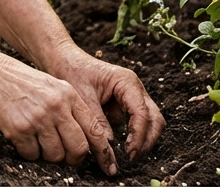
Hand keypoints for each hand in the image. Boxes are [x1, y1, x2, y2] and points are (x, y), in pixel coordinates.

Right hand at [0, 49, 120, 173]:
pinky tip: (22, 139)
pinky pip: (32, 155)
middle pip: (79, 147)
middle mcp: (56, 106)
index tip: (107, 164)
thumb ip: (68, 107)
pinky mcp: (19, 129)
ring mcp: (37, 118)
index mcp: (68, 94)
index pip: (95, 129)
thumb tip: (82, 137)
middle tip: (66, 159)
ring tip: (38, 142)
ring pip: (56, 155)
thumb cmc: (15, 79)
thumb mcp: (50, 85)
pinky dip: (28, 153)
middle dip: (74, 159)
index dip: (103, 151)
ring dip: (48, 156)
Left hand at [46, 46, 164, 160]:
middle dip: (146, 141)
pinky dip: (134, 135)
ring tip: (128, 156)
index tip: (129, 153)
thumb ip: (97, 121)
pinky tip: (121, 147)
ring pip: (150, 122)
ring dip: (142, 139)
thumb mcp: (82, 97)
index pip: (142, 113)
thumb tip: (110, 145)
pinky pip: (137, 122)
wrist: (65, 60)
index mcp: (126, 82)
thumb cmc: (73, 72)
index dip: (138, 136)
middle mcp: (135, 89)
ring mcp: (133, 96)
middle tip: (131, 158)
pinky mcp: (126, 104)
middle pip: (154, 119)